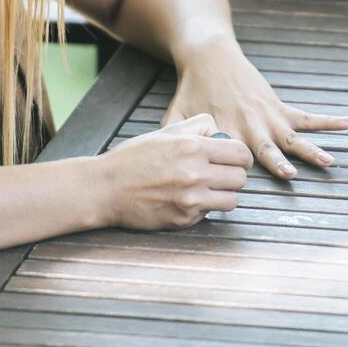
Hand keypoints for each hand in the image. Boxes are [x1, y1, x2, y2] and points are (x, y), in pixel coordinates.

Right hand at [98, 113, 252, 230]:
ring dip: (224, 194)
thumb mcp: (166, 131)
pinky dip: (205, 207)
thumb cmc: (134, 157)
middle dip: (233, 175)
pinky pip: (209, 213)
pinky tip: (188, 199)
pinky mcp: (184, 219)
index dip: (241, 156)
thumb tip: (220, 134)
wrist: (106, 188)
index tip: (234, 158)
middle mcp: (195, 174)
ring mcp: (190, 200)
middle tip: (221, 174)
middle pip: (240, 178)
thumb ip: (197, 127)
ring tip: (209, 188)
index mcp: (193, 148)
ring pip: (232, 200)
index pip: (241, 154)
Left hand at [163, 39, 347, 180]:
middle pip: (267, 148)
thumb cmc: (191, 90)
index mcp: (227, 130)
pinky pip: (307, 116)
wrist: (210, 56)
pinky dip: (329, 120)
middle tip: (291, 174)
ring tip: (331, 161)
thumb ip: (172, 139)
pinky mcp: (278, 106)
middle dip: (279, 162)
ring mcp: (268, 115)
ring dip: (312, 150)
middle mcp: (250, 125)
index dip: (241, 169)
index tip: (246, 184)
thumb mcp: (177, 116)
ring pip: (293, 137)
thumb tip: (156, 167)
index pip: (235, 156)